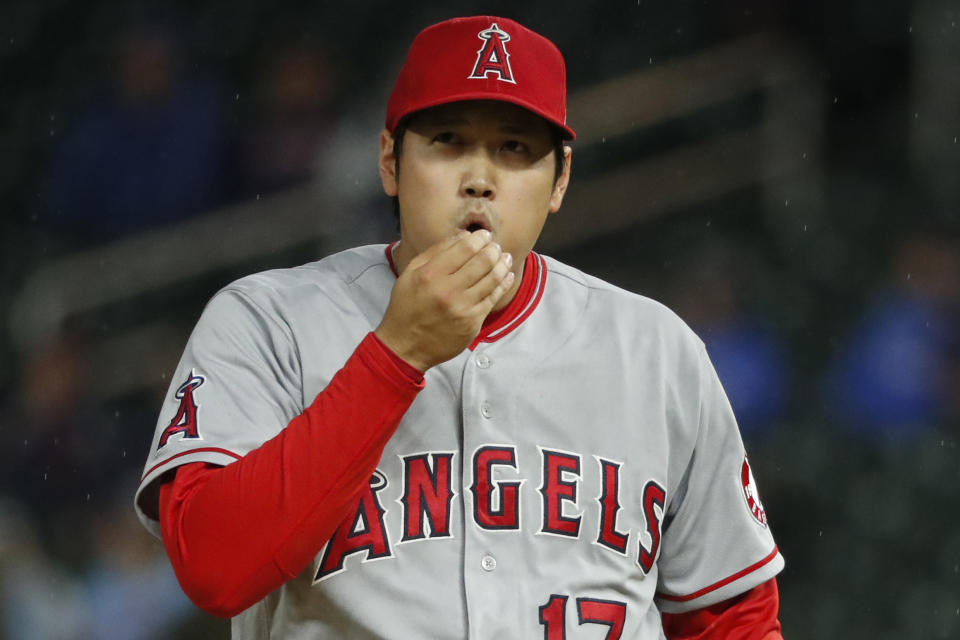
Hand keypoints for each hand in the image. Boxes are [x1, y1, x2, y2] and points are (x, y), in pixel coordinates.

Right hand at [375, 230, 514, 371]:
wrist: (405, 346)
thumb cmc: (406, 307)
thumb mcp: (410, 273)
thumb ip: (435, 252)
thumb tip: (463, 236)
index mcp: (430, 275)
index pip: (464, 248)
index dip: (480, 238)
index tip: (485, 235)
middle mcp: (448, 290)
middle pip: (483, 261)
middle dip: (494, 249)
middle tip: (496, 246)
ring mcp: (463, 308)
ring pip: (492, 279)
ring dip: (502, 264)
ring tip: (505, 258)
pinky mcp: (473, 322)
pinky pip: (493, 298)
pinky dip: (503, 284)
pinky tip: (506, 275)